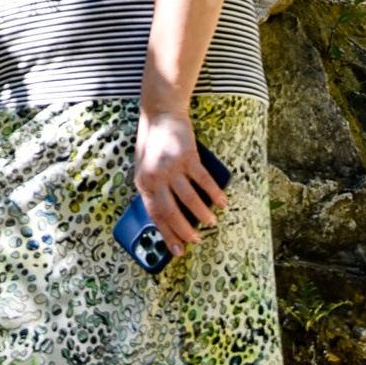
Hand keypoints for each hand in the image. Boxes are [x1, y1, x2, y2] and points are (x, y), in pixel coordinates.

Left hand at [134, 109, 227, 248]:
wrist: (160, 113)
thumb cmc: (153, 143)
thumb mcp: (145, 168)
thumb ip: (154, 189)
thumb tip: (169, 217)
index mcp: (143, 182)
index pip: (155, 214)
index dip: (167, 234)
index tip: (177, 251)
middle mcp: (156, 176)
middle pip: (172, 211)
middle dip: (185, 230)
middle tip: (196, 240)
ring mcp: (172, 167)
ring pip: (190, 199)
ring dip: (202, 214)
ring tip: (211, 222)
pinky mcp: (188, 156)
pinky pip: (204, 181)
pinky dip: (215, 194)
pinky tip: (222, 202)